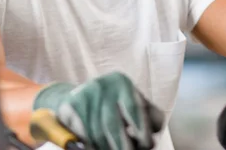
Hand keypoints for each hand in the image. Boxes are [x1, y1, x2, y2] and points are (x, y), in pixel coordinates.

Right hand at [33, 72, 164, 149]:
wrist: (76, 97)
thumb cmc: (113, 103)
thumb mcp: (132, 101)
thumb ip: (149, 113)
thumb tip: (156, 129)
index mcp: (121, 82)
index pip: (134, 108)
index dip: (143, 130)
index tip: (147, 144)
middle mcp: (102, 86)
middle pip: (113, 125)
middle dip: (124, 146)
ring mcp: (84, 96)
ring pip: (97, 135)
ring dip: (108, 148)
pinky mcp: (69, 108)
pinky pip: (83, 136)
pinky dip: (94, 147)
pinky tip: (100, 147)